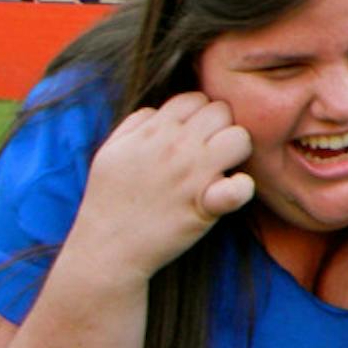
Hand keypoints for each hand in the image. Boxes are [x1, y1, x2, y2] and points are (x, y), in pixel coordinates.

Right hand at [70, 92, 252, 277]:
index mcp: (153, 131)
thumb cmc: (108, 199)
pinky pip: (241, 187)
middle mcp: (176, 147)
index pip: (195, 98)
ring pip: (240, 137)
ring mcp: (193, 175)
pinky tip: (228, 193)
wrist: (106, 249)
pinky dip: (241, 189)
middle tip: (210, 152)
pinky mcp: (206, 206)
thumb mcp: (111, 151)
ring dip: (236, 151)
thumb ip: (135, 123)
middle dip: (220, 127)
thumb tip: (160, 112)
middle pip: (221, 111)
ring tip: (220, 168)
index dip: (199, 114)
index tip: (194, 136)